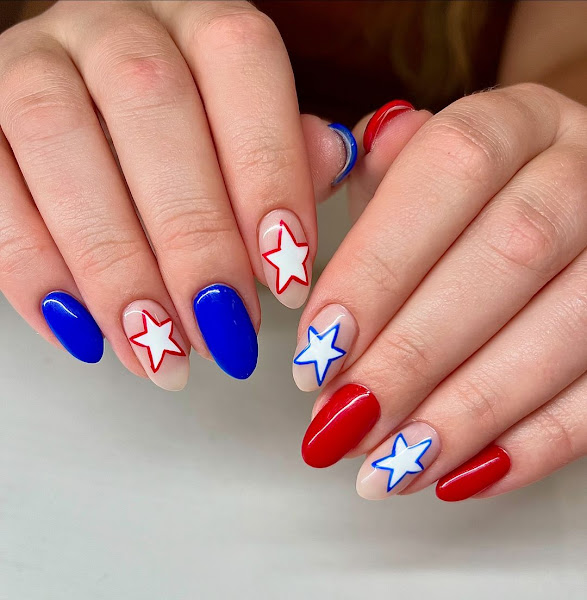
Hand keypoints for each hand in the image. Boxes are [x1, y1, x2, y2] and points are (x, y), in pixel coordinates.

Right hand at [0, 1, 354, 388]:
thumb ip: (289, 148)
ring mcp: (33, 65)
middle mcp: (113, 26)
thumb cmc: (191, 133)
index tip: (287, 279)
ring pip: (59, 143)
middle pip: (149, 105)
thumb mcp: (251, 131)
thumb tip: (330, 162)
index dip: (269, 175)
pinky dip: (36, 272)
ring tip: (158, 349)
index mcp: (197, 20)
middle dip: (192, 238)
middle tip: (222, 329)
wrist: (92, 116)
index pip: (242, 63)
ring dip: (114, 266)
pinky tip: (86, 332)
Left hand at [294, 84, 586, 500]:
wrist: (558, 193)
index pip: (448, 173)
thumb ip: (345, 188)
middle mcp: (581, 169)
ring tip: (388, 465)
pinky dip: (534, 442)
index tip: (318, 348)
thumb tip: (288, 237)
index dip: (378, 267)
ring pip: (567, 327)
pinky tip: (460, 474)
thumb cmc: (459, 199)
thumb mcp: (401, 171)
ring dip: (466, 411)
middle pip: (510, 255)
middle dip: (414, 354)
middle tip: (343, 422)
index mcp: (512, 123)